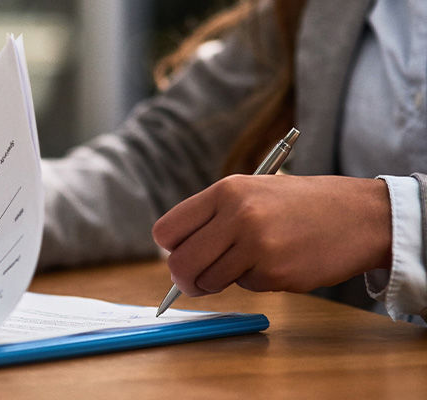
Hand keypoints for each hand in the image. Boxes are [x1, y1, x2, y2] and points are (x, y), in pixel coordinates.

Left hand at [151, 174, 391, 296]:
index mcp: (226, 191)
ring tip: (252, 261)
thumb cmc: (301, 205)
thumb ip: (214, 218)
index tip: (183, 254)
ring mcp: (256, 245)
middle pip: (180, 263)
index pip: (167, 230)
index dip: (172, 248)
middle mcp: (237, 215)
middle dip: (184, 279)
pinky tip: (282, 261)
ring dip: (222, 280)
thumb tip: (178, 255)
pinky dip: (257, 281)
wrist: (361, 215)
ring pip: (209, 281)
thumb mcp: (253, 192)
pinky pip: (246, 287)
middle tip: (196, 282)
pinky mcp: (275, 272)